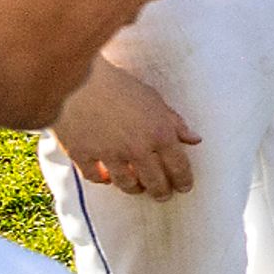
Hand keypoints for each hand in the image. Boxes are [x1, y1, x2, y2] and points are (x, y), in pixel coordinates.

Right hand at [51, 57, 196, 199]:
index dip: (183, 181)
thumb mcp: (153, 99)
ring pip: (127, 184)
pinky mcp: (82, 154)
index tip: (183, 187)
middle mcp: (138, 148)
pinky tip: (107, 178)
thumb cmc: (119, 85)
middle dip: (161, 192)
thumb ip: (175, 123)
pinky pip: (96, 178)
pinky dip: (103, 180)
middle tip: (162, 195)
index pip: (179, 167)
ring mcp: (109, 153)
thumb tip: (195, 140)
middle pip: (155, 182)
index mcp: (160, 133)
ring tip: (138, 188)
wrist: (78, 78)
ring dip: (135, 189)